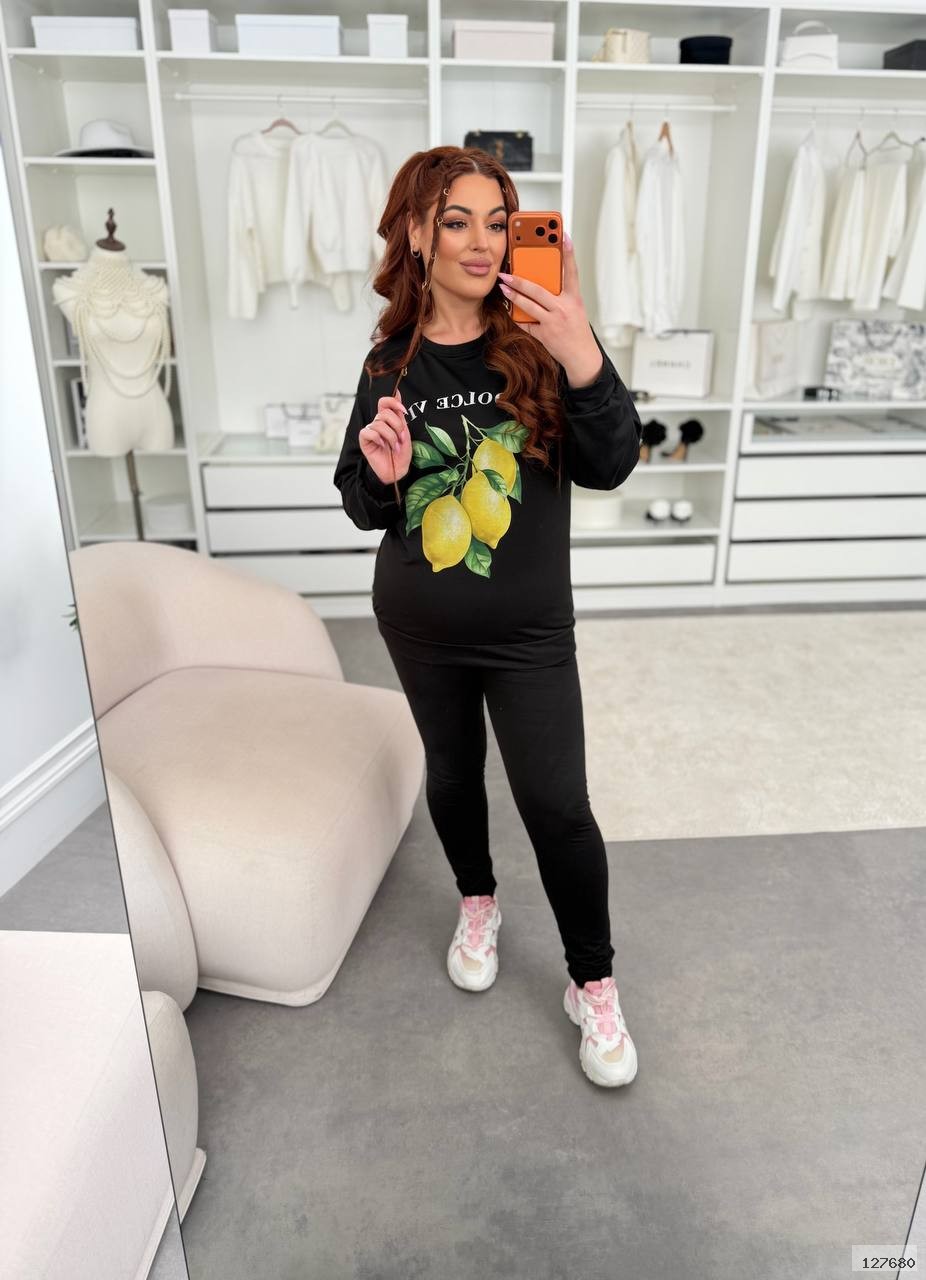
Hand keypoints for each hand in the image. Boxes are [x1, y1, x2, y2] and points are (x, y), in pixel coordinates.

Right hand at [359, 388, 411, 484]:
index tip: (403, 410)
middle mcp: (379, 423)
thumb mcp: (405, 434)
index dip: (393, 401)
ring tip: (394, 446)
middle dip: (396, 425)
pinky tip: (382, 446)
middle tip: (401, 438)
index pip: (385, 402)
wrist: (397, 471)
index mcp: (389, 420)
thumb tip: (398, 393)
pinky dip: (378, 438)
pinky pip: (369, 432)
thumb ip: (400, 416)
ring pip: (379, 423)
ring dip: (390, 436)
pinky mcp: (364, 440)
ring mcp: (371, 431)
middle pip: (384, 412)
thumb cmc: (401, 454)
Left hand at [497, 231, 603, 386]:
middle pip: (539, 289)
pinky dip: (517, 316)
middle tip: (506, 272)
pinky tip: (509, 309)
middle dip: (520, 280)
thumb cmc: (577, 330)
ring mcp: (554, 322)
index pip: (571, 272)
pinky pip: (526, 323)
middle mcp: (564, 308)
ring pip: (529, 305)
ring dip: (513, 295)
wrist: (582, 356)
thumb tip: (542, 281)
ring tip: (503, 287)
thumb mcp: (575, 308)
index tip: (563, 236)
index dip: (568, 253)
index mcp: (574, 299)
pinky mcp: (545, 335)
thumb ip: (561, 295)